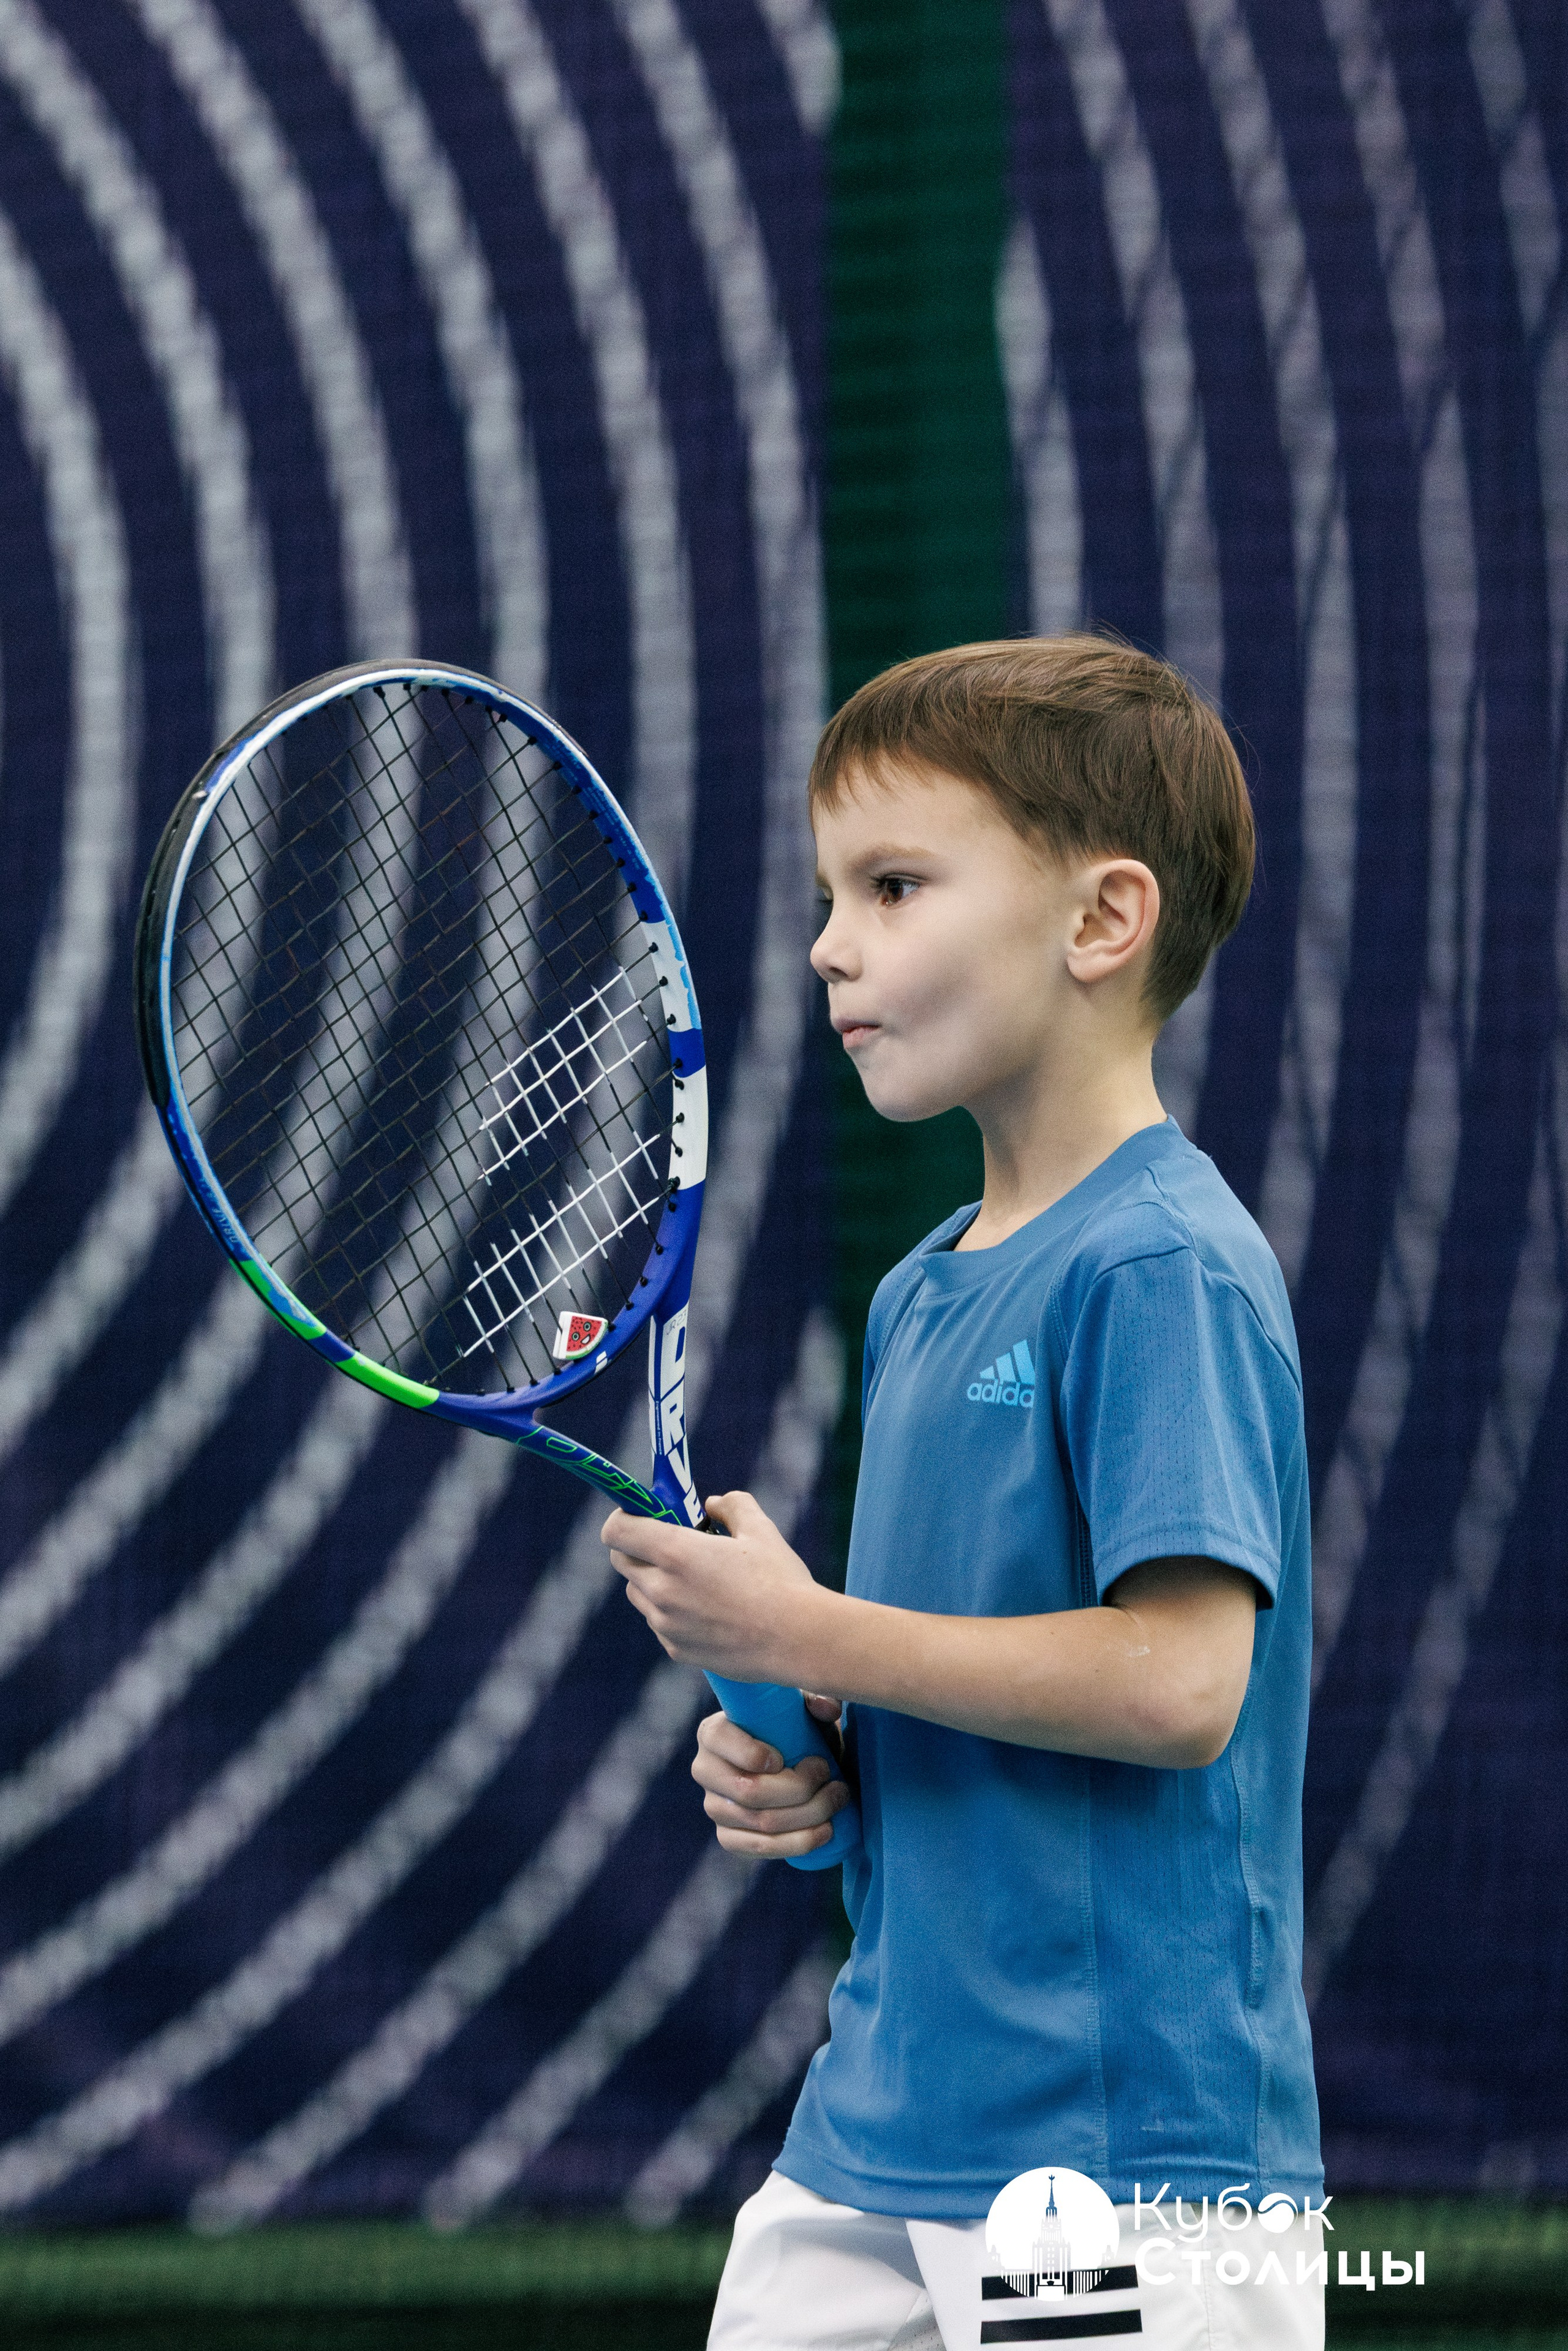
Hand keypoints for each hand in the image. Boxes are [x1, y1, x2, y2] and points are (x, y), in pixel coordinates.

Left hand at [601, 1490, 826, 1682]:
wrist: (798, 1639)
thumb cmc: (781, 1581)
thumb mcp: (760, 1529)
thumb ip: (731, 1505)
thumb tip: (711, 1505)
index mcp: (676, 1553)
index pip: (616, 1532)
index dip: (623, 1519)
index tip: (642, 1516)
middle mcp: (662, 1590)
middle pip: (623, 1562)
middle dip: (639, 1548)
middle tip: (671, 1545)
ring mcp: (667, 1624)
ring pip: (639, 1594)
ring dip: (654, 1581)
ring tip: (696, 1580)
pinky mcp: (677, 1650)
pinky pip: (660, 1623)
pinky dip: (672, 1613)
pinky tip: (708, 1610)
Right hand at [692, 1698, 849, 1857]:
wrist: (794, 1765)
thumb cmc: (794, 1731)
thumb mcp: (803, 1709)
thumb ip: (817, 1699)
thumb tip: (828, 1708)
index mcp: (712, 1732)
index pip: (721, 1742)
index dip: (756, 1753)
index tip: (794, 1753)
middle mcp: (706, 1770)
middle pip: (748, 1790)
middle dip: (799, 1787)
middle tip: (830, 1775)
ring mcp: (715, 1807)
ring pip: (762, 1822)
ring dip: (808, 1815)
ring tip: (837, 1799)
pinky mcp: (729, 1837)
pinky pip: (760, 1849)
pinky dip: (798, 1842)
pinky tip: (825, 1831)